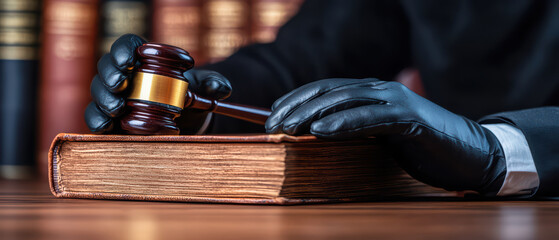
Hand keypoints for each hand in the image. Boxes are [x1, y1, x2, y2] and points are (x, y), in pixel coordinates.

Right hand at [85, 34, 231, 133]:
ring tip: (117, 108)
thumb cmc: (190, 95)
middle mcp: (124, 76)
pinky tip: (104, 127)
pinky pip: (96, 118)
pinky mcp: (111, 120)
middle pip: (106, 68)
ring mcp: (115, 97)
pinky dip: (97, 122)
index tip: (129, 60)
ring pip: (98, 93)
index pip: (126, 45)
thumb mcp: (204, 88)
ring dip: (104, 99)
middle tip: (121, 84)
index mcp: (143, 59)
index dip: (123, 49)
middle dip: (109, 75)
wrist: (185, 121)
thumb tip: (221, 88)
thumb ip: (213, 84)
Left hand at [266, 78, 505, 193]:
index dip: (295, 99)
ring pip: (346, 100)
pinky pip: (371, 118)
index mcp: (371, 93)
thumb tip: (314, 135)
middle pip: (330, 92)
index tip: (270, 115)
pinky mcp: (410, 119)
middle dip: (296, 107)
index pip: (325, 89)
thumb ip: (352, 130)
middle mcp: (381, 90)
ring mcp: (397, 101)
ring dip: (312, 114)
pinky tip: (321, 132)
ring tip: (286, 128)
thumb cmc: (419, 148)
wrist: (470, 155)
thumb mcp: (378, 138)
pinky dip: (344, 123)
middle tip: (270, 125)